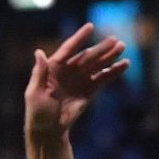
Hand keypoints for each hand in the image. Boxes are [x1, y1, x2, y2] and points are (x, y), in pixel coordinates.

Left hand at [24, 23, 128, 140]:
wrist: (48, 130)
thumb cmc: (37, 113)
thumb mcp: (35, 93)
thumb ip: (39, 73)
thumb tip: (39, 52)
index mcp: (54, 67)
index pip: (68, 49)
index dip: (79, 38)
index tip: (90, 27)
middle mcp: (68, 71)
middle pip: (87, 57)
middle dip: (101, 48)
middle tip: (115, 40)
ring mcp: (79, 80)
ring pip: (96, 65)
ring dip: (109, 57)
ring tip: (122, 48)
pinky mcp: (88, 91)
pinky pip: (102, 79)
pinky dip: (112, 72)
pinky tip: (124, 65)